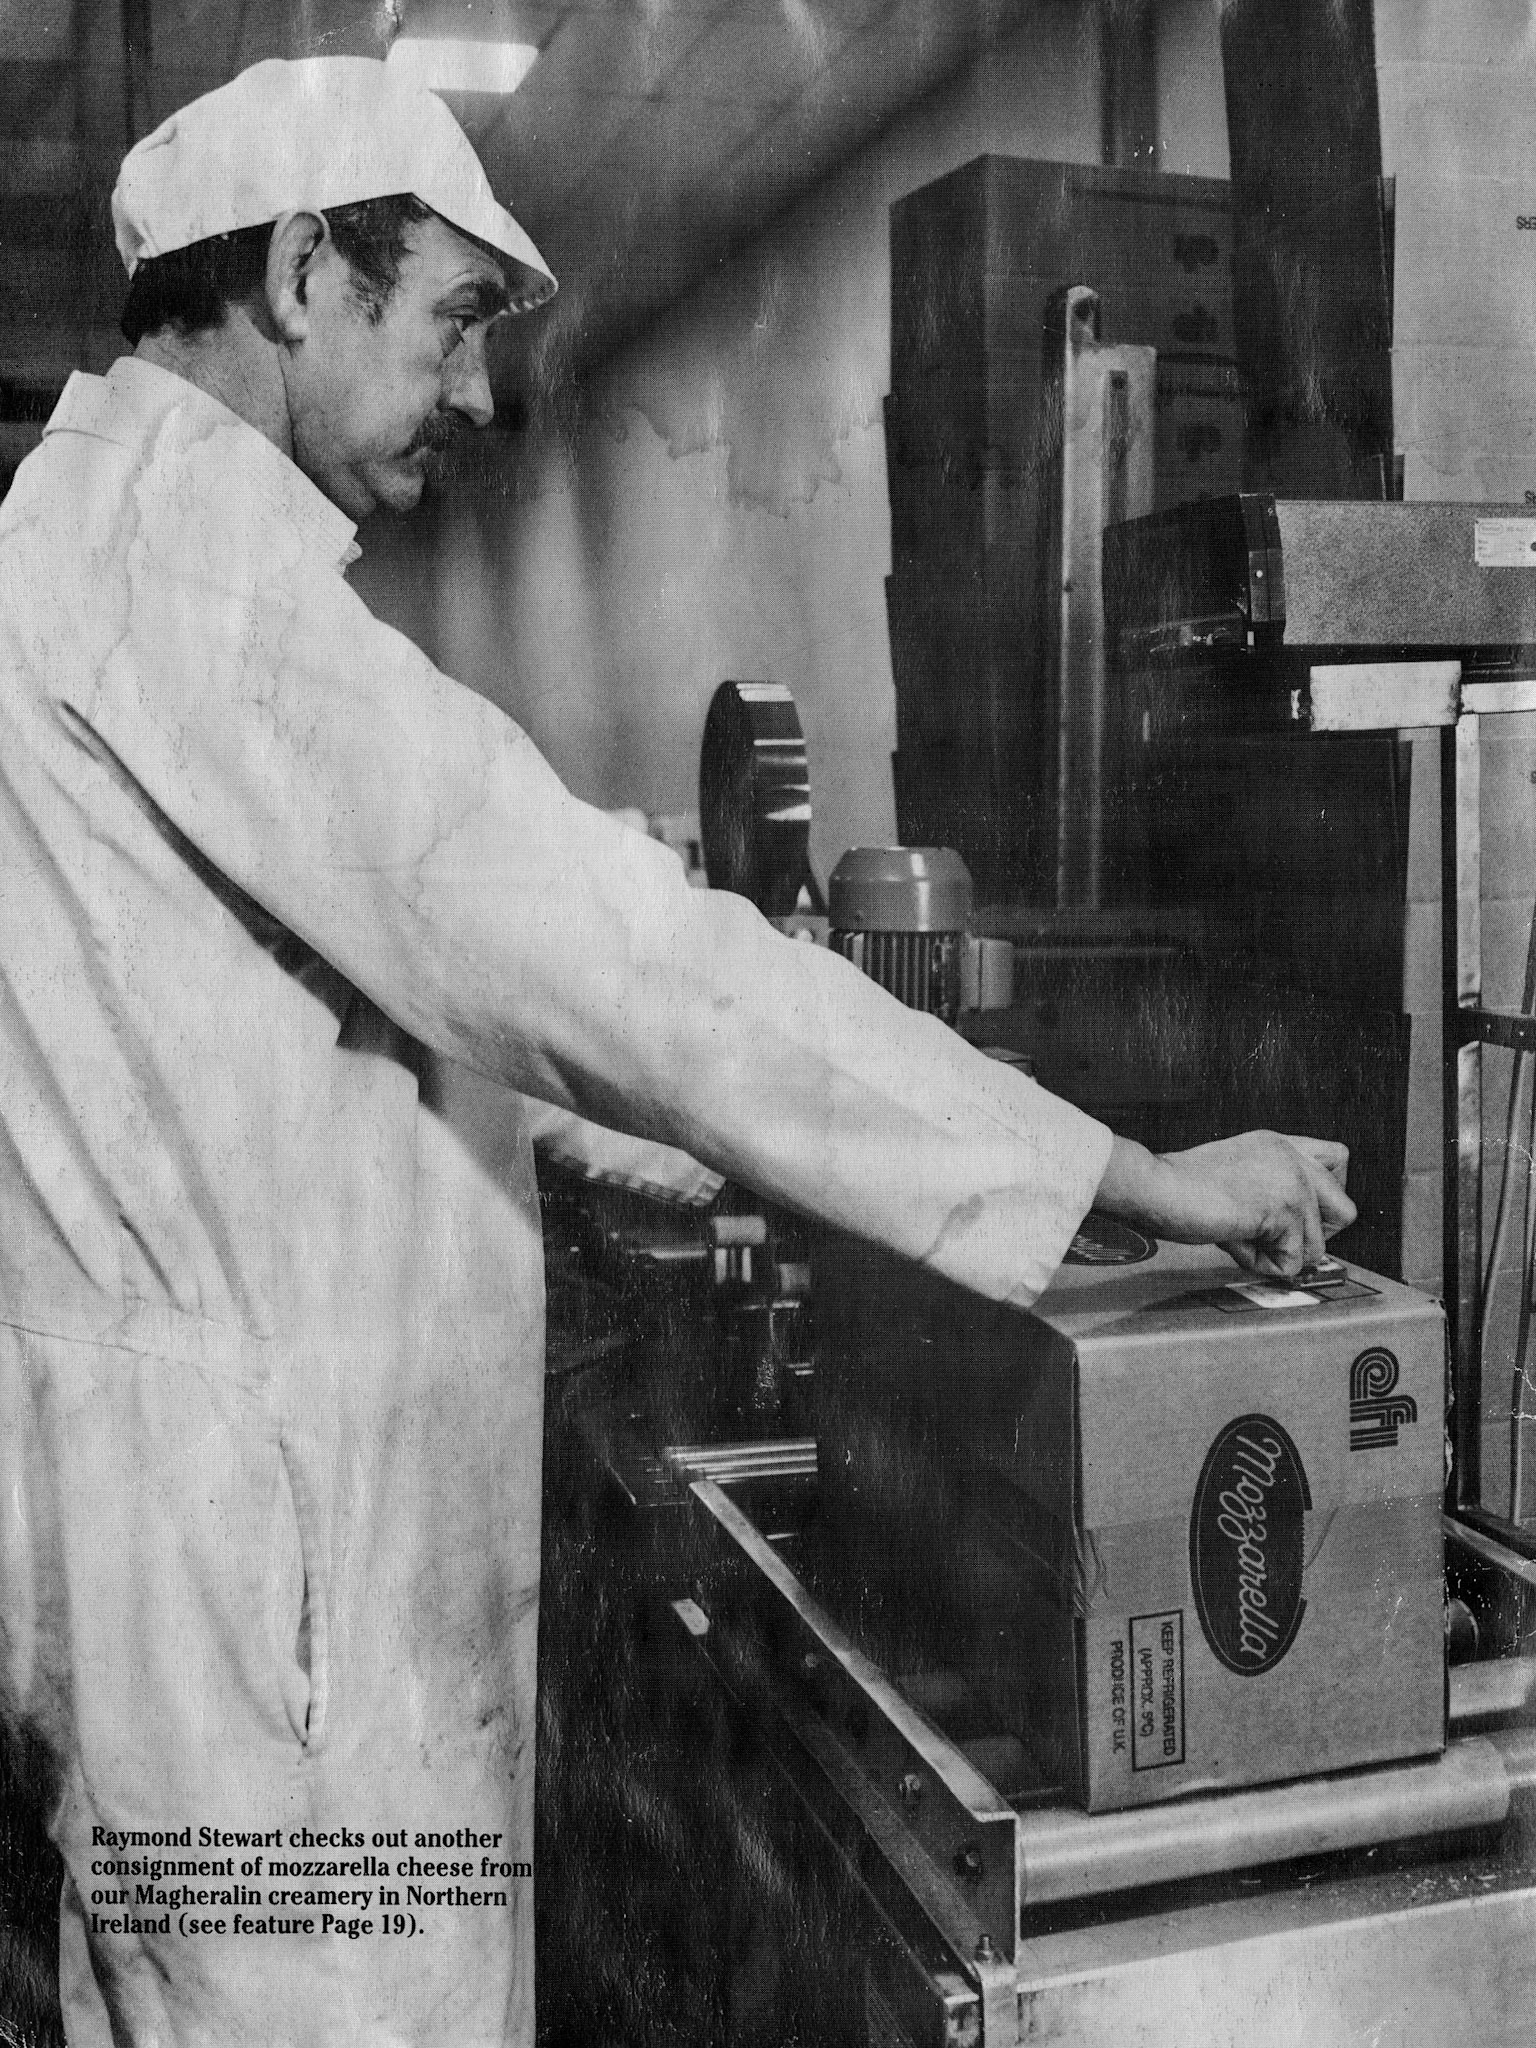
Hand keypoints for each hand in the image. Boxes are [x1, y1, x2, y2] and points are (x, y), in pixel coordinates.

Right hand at [1095, 1131, 1354, 1277]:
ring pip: (1318, 1248)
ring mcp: (1292, 1184)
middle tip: (1277, 1237)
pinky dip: (1262, 1266)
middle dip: (1315, 1236)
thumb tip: (1293, 1235)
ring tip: (1240, 1237)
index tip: (1300, 1214)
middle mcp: (1293, 1159)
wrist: (1157, 1187)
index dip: (1327, 1196)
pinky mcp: (1285, 1212)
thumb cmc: (1178, 1185)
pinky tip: (1234, 1242)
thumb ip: (1269, 1188)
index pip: (1339, 1159)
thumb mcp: (1236, 1173)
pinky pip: (1292, 1264)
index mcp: (1280, 1144)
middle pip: (1345, 1211)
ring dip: (1278, 1255)